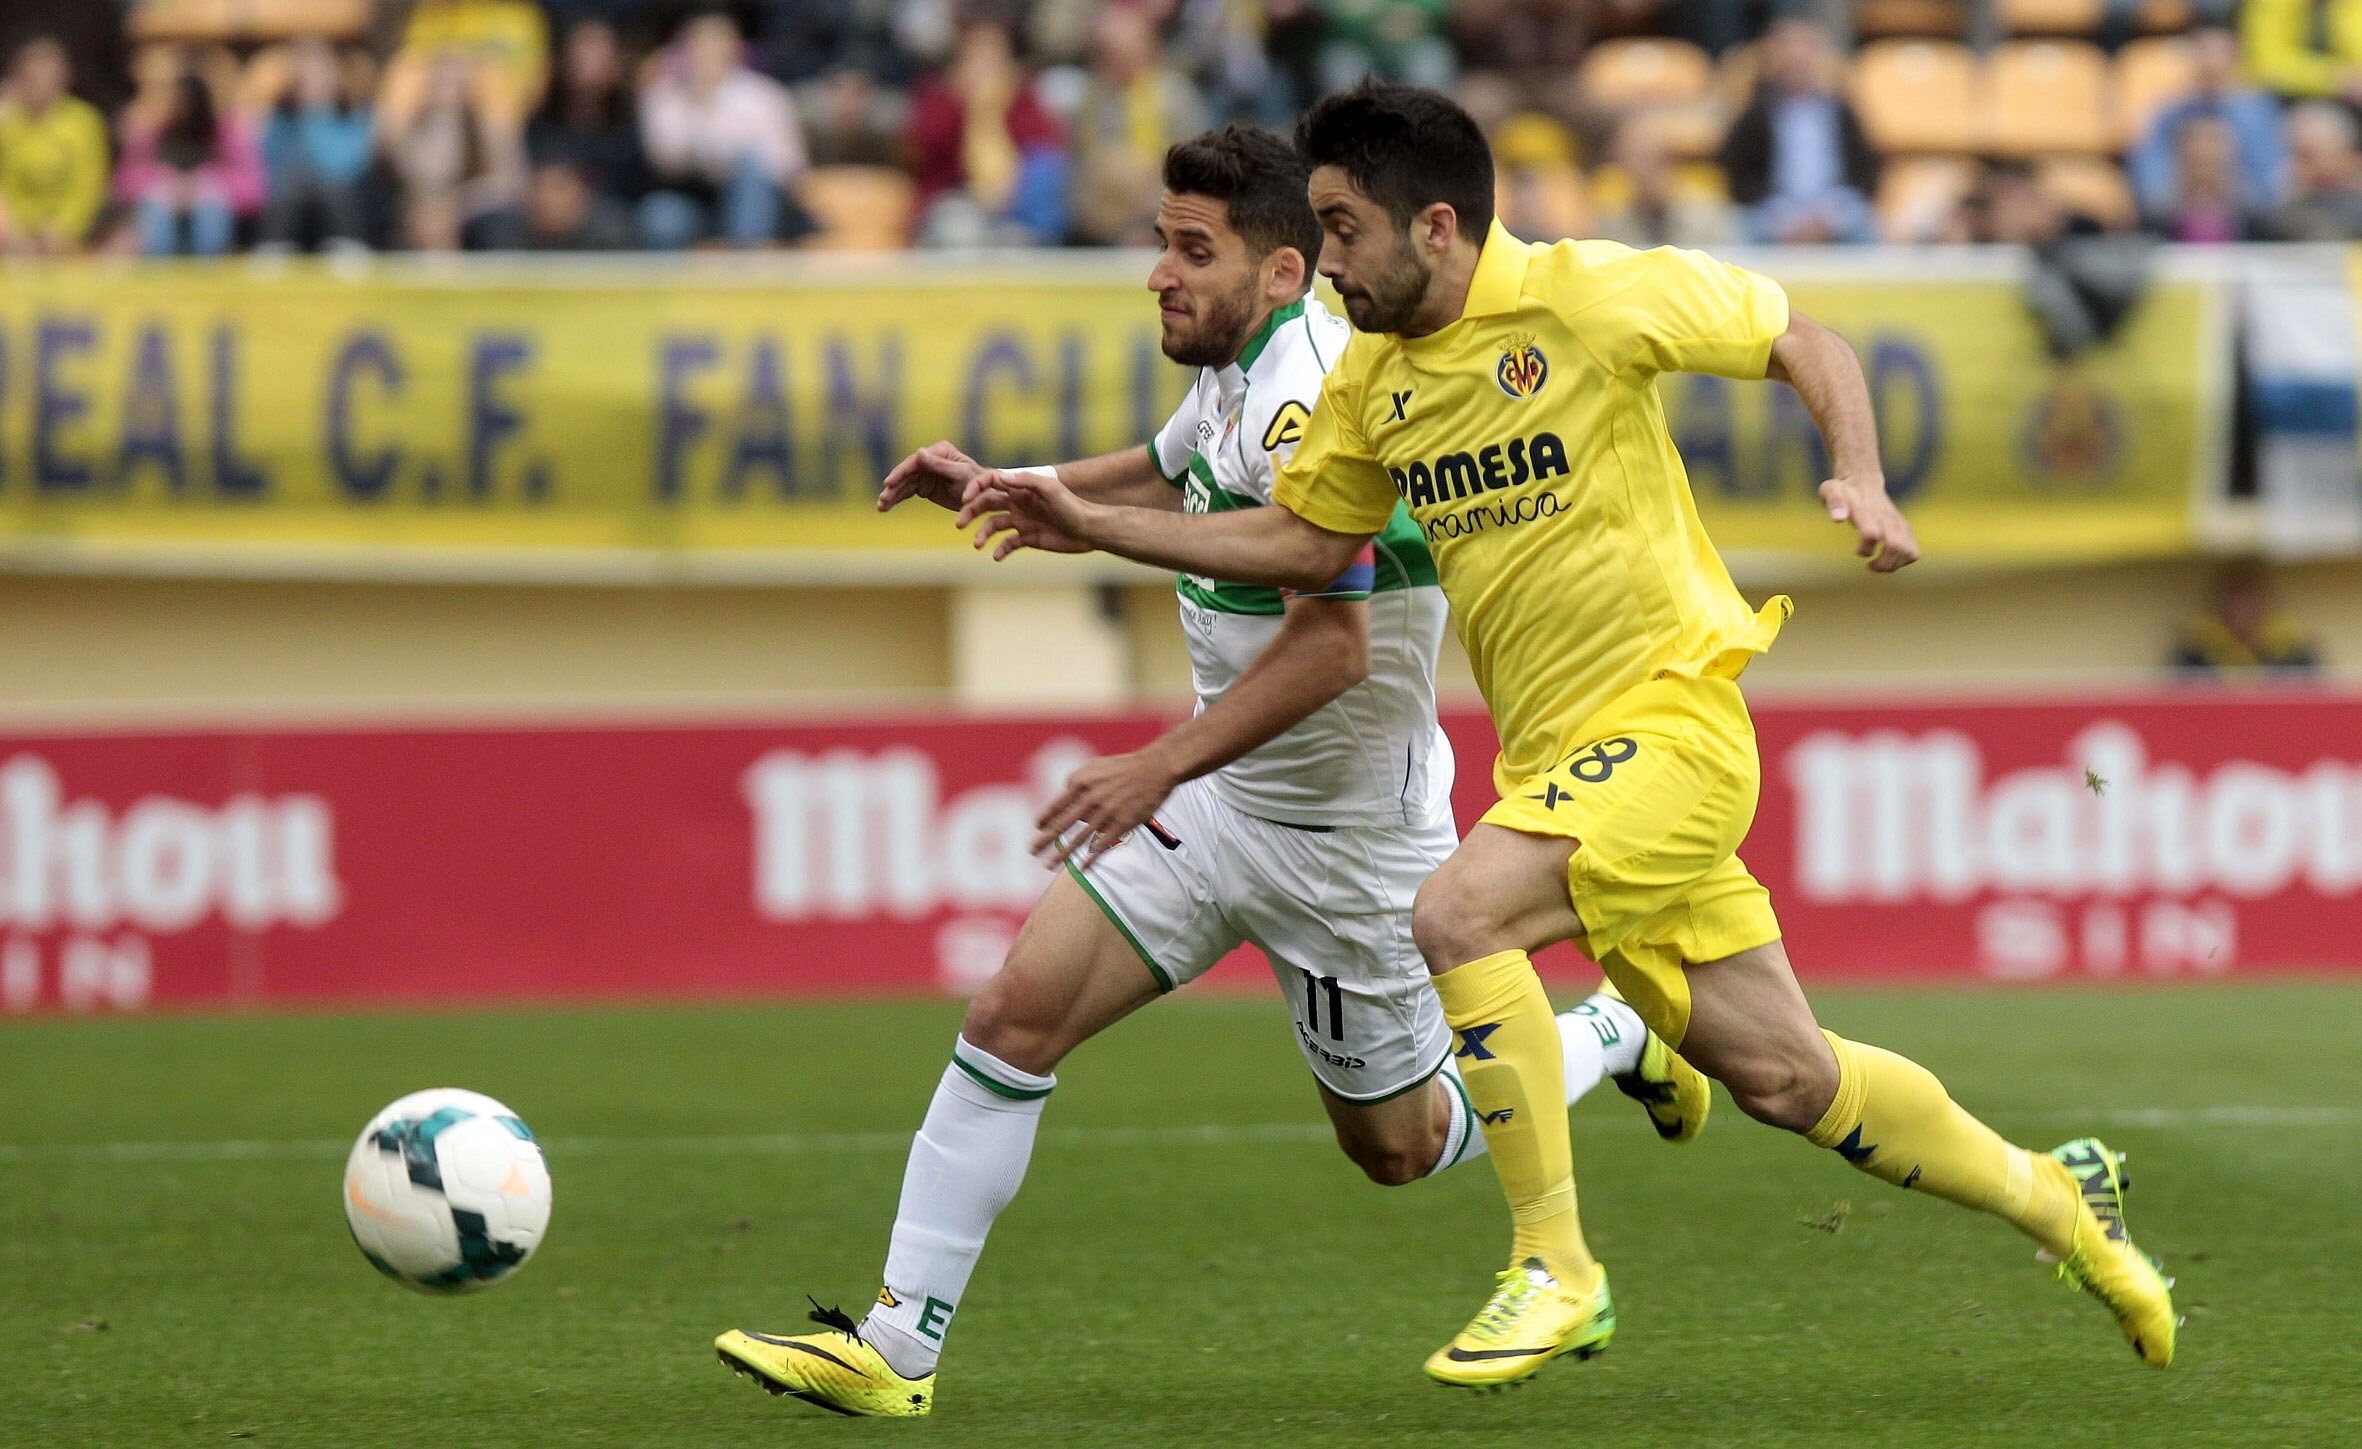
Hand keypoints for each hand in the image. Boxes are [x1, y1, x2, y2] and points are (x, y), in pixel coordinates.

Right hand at [878, 440, 983, 512]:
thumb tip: (919, 453)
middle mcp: (930, 459)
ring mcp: (926, 473)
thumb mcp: (960, 474)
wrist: (985, 498)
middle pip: (906, 473)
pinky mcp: (924, 486)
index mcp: (939, 451)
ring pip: (904, 484)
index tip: (888, 483)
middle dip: (893, 487)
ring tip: (881, 507)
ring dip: (891, 495)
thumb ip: (940, 465)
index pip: (915, 462)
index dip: (900, 472)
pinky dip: (897, 499)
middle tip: (882, 499)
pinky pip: (907, 492)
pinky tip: (885, 507)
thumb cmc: (977, 484)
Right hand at [959, 468, 1095, 558]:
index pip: (991, 482)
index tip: (965, 498)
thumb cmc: (1072, 506)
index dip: (975, 487)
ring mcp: (1022, 521)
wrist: (1089, 530)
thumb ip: (1026, 481)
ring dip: (982, 534)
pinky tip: (997, 556)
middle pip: (986, 504)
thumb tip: (999, 477)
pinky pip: (1007, 544)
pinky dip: (999, 550)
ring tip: (977, 545)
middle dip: (970, 512)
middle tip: (959, 524)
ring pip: (993, 526)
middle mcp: (1018, 503)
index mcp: (1020, 488)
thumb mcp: (1050, 489)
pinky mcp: (1028, 538)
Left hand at [1033, 747, 1181, 867]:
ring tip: (1047, 865)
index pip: (1057, 805)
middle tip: (1031, 851)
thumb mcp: (1095, 765)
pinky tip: (1081, 868)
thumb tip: (1064, 797)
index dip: (1045, 818)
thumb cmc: (1124, 766)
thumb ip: (1077, 780)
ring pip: (1079, 838)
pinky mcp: (1122, 823)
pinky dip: (1090, 857)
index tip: (1037, 828)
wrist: (1154, 769)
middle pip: (1062, 824)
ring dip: (1062, 853)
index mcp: (1081, 782)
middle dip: (1044, 840)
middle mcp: (1090, 798)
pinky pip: (1102, 844)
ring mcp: (1105, 812)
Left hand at [1819, 475, 1919, 572]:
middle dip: (1882, 564)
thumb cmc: (1844, 491)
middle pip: (1896, 546)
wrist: (1864, 482)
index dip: (1864, 549)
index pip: (1871, 534)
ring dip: (1893, 566)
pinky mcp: (1906, 529)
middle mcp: (1887, 519)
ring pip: (1909, 552)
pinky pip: (1914, 553)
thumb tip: (1838, 519)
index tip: (1855, 551)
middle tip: (1869, 565)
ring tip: (1877, 563)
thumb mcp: (1830, 491)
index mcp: (1868, 512)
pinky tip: (1887, 559)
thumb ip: (1834, 503)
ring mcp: (1899, 524)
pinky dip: (1902, 562)